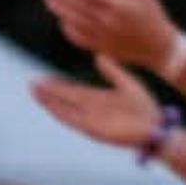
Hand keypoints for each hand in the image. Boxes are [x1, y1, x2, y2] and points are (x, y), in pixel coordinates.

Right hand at [30, 54, 167, 151]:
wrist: (154, 127)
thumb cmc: (144, 107)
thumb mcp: (127, 83)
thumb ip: (113, 71)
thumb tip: (98, 55)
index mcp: (99, 98)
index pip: (73, 90)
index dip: (58, 85)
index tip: (43, 78)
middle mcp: (91, 109)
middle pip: (64, 98)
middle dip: (48, 91)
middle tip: (31, 82)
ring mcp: (90, 119)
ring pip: (64, 109)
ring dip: (49, 101)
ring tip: (35, 92)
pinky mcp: (92, 128)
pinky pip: (73, 120)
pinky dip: (60, 113)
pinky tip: (49, 106)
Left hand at [45, 0, 183, 68]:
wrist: (158, 46)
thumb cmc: (153, 14)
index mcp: (118, 5)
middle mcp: (107, 21)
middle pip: (77, 6)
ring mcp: (101, 36)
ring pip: (73, 21)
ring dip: (59, 10)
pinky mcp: (99, 47)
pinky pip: (77, 38)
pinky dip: (67, 29)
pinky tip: (62, 20)